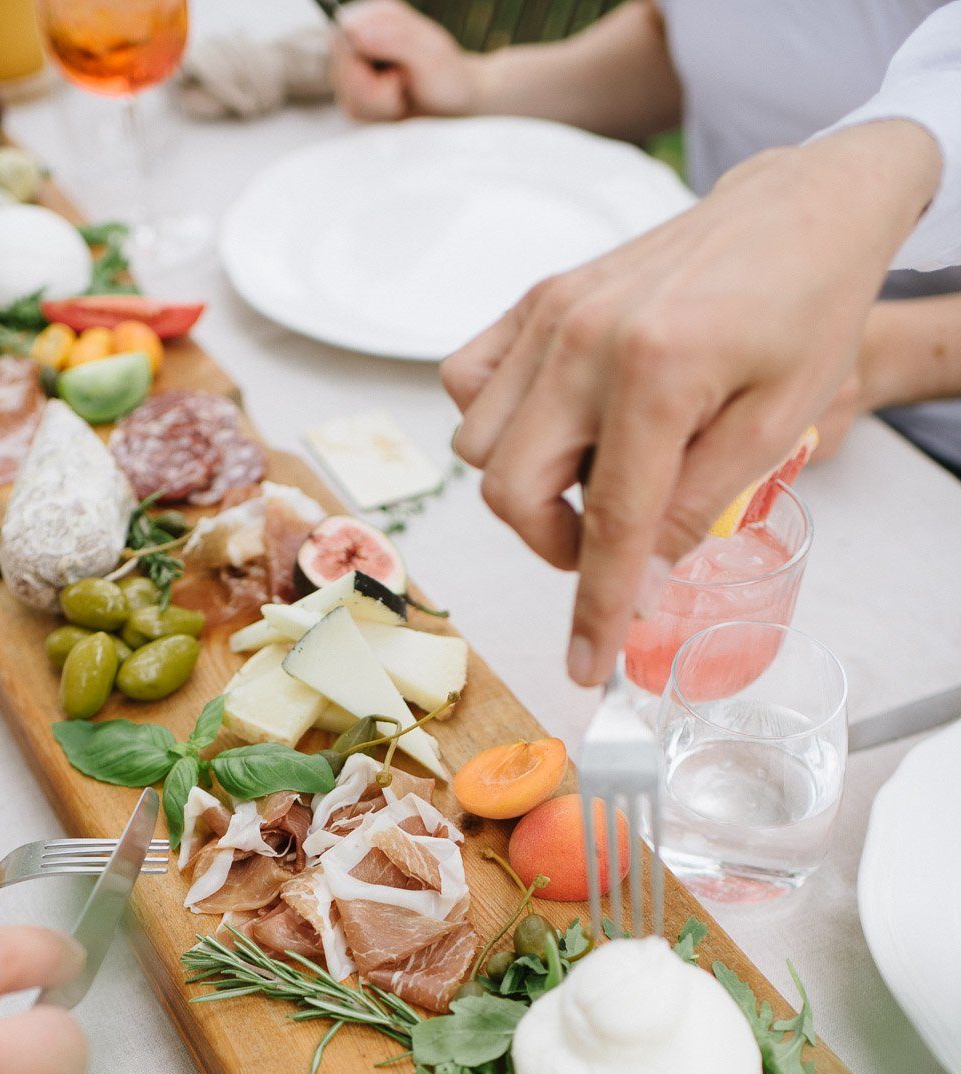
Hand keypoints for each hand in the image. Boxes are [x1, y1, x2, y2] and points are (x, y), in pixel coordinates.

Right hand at [332, 0, 478, 121]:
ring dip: (377, 105)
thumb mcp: (429, 55)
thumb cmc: (448, 75)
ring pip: (346, 97)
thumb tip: (358, 33)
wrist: (456, 99)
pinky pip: (353, 112)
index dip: (360, 66)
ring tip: (401, 92)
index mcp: (376, 16)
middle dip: (372, 91)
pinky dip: (377, 115)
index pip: (341, 39)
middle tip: (400, 84)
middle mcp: (361, 38)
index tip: (392, 74)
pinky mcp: (357, 92)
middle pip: (340, 72)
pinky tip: (395, 103)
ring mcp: (356, 66)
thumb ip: (395, 39)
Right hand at [443, 121, 942, 682]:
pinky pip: (467, 381)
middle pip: (513, 489)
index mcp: (658, 371)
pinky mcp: (539, 299)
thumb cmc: (805, 307)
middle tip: (615, 543)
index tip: (589, 667)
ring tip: (596, 476)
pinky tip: (555, 429)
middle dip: (558, 544)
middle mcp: (585, 339)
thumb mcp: (775, 422)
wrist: (799, 209)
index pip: (610, 525)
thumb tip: (639, 584)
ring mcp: (551, 314)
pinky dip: (497, 423)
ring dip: (528, 487)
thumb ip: (696, 505)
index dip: (598, 610)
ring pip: (479, 443)